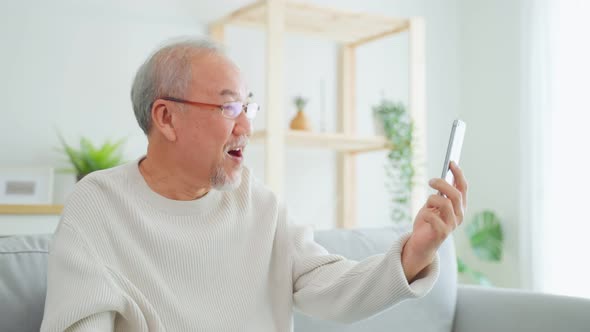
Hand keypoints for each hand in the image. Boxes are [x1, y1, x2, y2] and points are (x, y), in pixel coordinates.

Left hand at [401, 161, 467, 281]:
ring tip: (427, 203)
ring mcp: (452, 225)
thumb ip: (439, 194)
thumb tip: (442, 178)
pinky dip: (427, 214)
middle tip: (430, 181)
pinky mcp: (442, 233)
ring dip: (432, 199)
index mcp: (459, 206)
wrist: (420, 243)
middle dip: (442, 184)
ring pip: (445, 204)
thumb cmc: (426, 222)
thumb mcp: (432, 204)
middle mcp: (459, 215)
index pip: (463, 187)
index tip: (451, 161)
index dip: (458, 173)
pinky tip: (424, 217)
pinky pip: (434, 218)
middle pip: (455, 194)